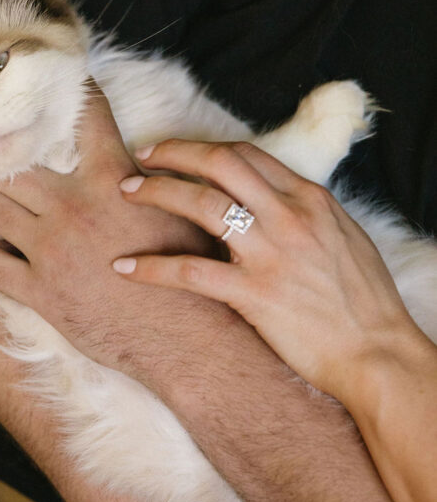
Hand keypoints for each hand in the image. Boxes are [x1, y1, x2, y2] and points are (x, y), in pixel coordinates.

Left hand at [0, 90, 215, 378]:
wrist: (186, 339)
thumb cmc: (192, 274)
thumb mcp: (180, 212)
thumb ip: (150, 177)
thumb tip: (133, 153)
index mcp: (114, 177)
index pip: (82, 112)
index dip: (66, 95)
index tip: (51, 97)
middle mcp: (75, 206)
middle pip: (15, 164)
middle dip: (13, 169)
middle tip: (19, 178)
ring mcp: (51, 249)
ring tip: (12, 217)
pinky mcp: (39, 291)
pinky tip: (10, 261)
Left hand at [113, 139, 417, 400]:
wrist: (377, 354)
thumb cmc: (365, 304)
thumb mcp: (344, 239)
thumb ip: (307, 215)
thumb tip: (277, 201)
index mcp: (311, 199)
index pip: (247, 155)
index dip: (204, 148)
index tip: (178, 152)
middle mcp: (289, 216)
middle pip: (219, 163)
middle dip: (173, 152)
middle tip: (141, 156)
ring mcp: (271, 253)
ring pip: (200, 203)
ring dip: (155, 192)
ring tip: (125, 192)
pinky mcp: (254, 294)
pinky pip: (190, 271)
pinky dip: (151, 267)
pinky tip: (124, 267)